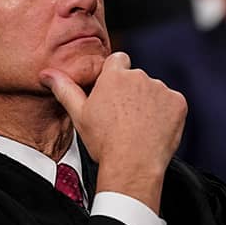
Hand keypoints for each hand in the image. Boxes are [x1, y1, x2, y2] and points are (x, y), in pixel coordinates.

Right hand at [41, 52, 186, 211]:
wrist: (133, 164)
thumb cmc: (104, 142)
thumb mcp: (79, 115)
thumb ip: (64, 89)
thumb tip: (47, 74)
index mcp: (114, 76)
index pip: (118, 60)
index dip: (116, 76)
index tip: (113, 93)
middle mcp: (139, 77)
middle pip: (136, 78)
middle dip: (132, 92)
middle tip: (124, 118)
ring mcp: (161, 89)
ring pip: (155, 91)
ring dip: (150, 103)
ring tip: (139, 127)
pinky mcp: (178, 102)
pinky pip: (172, 103)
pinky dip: (167, 113)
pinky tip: (155, 129)